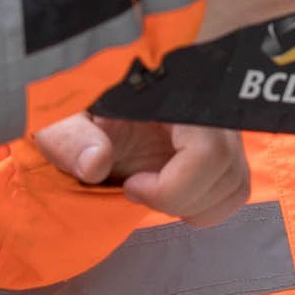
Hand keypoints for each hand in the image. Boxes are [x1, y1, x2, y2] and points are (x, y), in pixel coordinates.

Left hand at [33, 111, 248, 227]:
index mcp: (168, 90)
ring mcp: (216, 123)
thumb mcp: (60, 119)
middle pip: (225, 167)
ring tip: (151, 191)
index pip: (206, 149)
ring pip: (235, 180)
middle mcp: (203, 103)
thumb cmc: (73, 109)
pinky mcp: (219, 142)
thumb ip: (72, 139)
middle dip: (181, 198)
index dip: (174, 185)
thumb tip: (95, 163)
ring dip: (194, 204)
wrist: (85, 109)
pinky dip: (206, 204)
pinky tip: (169, 193)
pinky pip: (235, 184)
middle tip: (137, 189)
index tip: (131, 185)